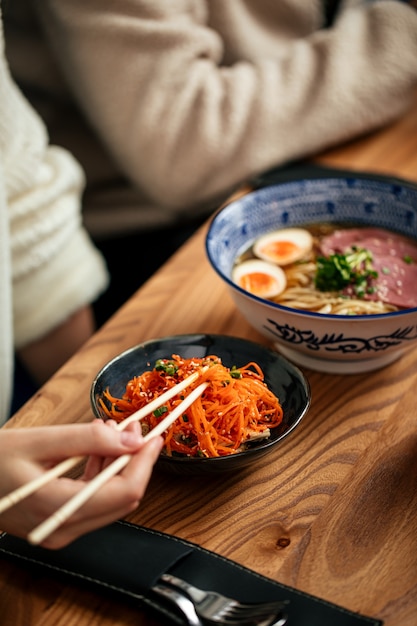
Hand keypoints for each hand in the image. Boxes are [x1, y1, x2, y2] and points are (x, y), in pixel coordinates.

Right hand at [0, 420, 162, 548]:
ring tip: (112, 433)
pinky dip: (103, 475)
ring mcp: (60, 532)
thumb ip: (87, 439)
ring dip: (120, 466)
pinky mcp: (59, 525)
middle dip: (135, 462)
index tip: (153, 437)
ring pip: (112, 502)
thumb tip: (130, 439)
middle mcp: (62, 529)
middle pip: (123, 500)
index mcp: (56, 508)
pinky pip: (95, 502)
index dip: (144, 463)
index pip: (123, 493)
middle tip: (134, 429)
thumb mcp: (39, 440)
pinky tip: (97, 451)